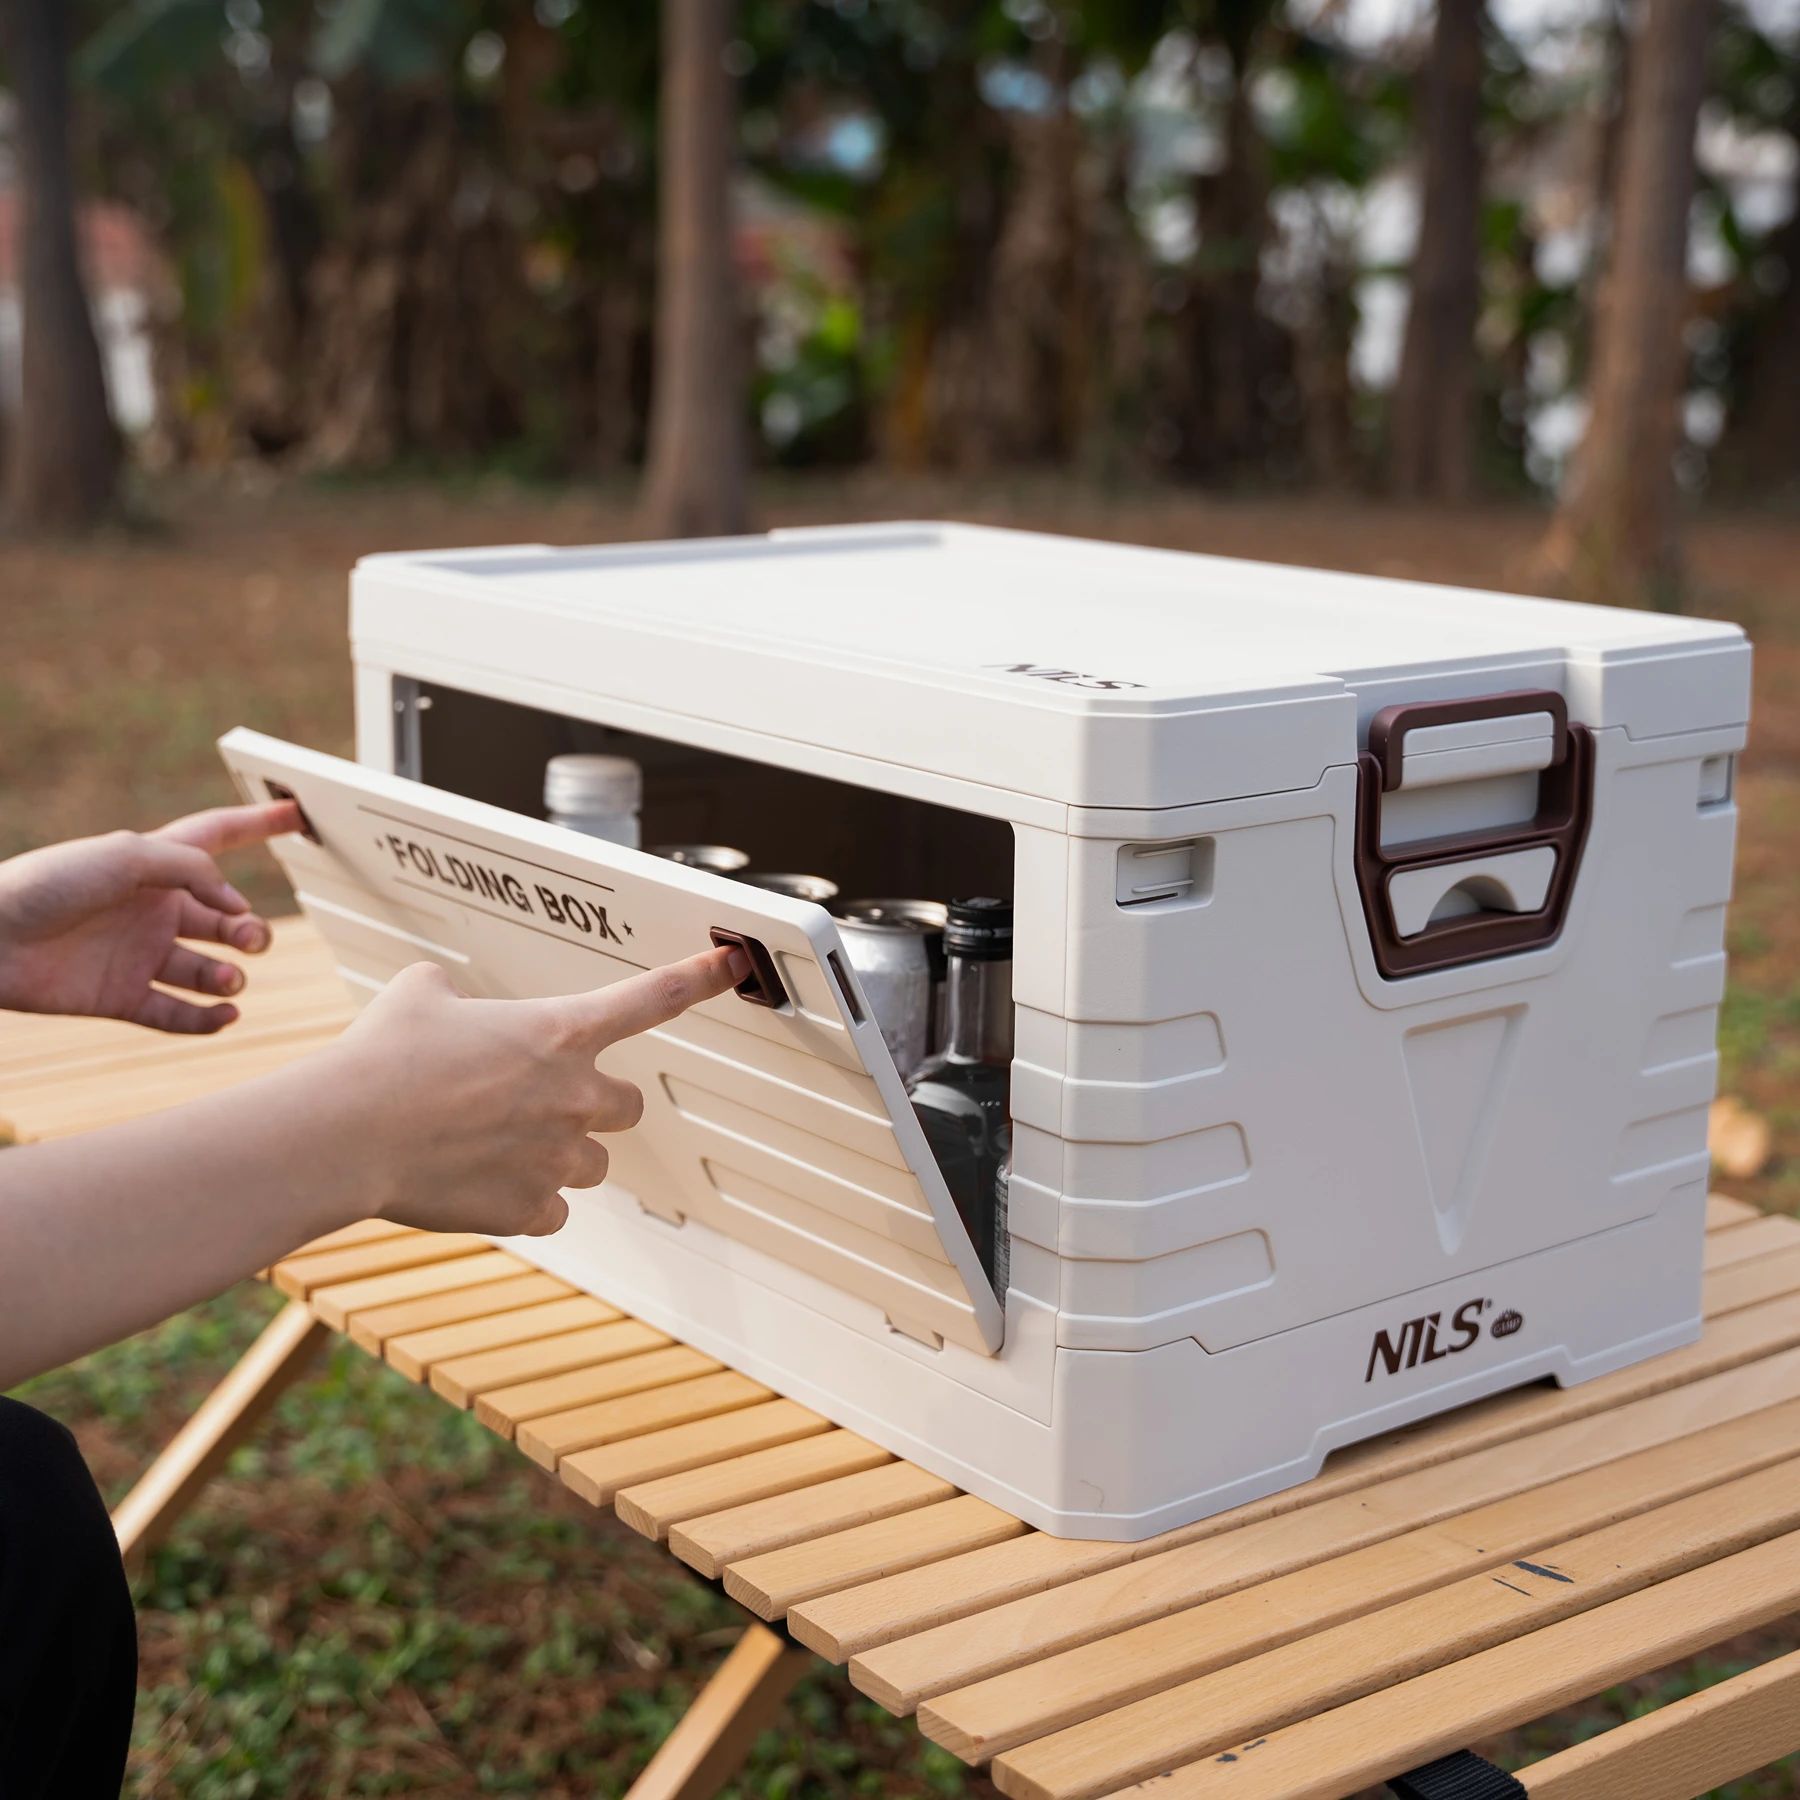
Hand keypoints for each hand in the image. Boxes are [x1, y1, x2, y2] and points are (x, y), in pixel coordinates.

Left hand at [0, 801, 301, 1032]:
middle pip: (224, 919)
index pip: (217, 838)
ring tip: (229, 978)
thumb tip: (235, 906)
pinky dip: (206, 1018)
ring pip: (206, 970)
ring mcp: (137, 955)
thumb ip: (193, 869)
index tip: (296, 814)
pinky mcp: (120, 997)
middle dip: (249, 930)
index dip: (258, 825)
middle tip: (250, 939)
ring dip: (229, 976)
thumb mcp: (129, 856)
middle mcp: (152, 910)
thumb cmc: (49, 884)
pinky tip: (225, 1014)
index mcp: (154, 866)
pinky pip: (176, 1013)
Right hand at [317, 944, 750, 1237]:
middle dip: (594, 1106)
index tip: (734, 963)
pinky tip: (477, 1185)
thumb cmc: (380, 1058)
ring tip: (489, 1147)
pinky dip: (526, 1202)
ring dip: (558, 1155)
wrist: (347, 1134)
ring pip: (590, 1163)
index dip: (700, 978)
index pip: (652, 997)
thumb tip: (447, 1001)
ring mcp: (559, 1157)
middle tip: (536, 1104)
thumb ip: (456, 995)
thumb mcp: (420, 994)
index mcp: (560, 1031)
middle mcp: (576, 1094)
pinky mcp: (533, 1210)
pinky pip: (553, 1210)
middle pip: (628, 1106)